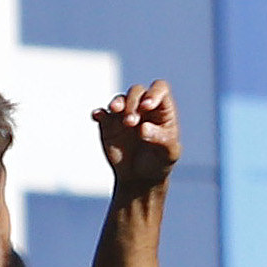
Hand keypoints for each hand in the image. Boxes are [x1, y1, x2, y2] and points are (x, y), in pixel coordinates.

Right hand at [94, 80, 180, 194]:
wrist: (141, 178)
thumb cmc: (160, 162)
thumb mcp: (169, 154)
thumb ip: (161, 139)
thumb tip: (143, 128)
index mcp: (161, 109)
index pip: (159, 89)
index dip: (153, 93)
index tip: (147, 106)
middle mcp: (142, 107)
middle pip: (137, 91)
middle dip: (132, 104)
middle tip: (131, 123)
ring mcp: (124, 114)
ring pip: (120, 99)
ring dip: (117, 104)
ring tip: (115, 112)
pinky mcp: (109, 124)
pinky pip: (101, 113)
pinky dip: (99, 113)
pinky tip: (97, 116)